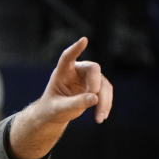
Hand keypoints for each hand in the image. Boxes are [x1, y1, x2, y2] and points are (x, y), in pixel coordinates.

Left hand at [9, 37, 113, 158]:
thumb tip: (95, 98)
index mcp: (62, 71)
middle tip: (94, 101)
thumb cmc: (51, 109)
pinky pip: (106, 92)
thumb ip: (74, 103)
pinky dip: (106, 104)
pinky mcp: (96, 86)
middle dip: (96, 85)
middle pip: (93, 70)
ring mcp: (88, 77)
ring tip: (99, 118)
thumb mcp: (59, 109)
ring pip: (103, 83)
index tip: (84, 40)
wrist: (55, 114)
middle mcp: (76, 70)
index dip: (76, 49)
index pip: (68, 57)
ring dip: (104, 100)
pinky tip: (102, 117)